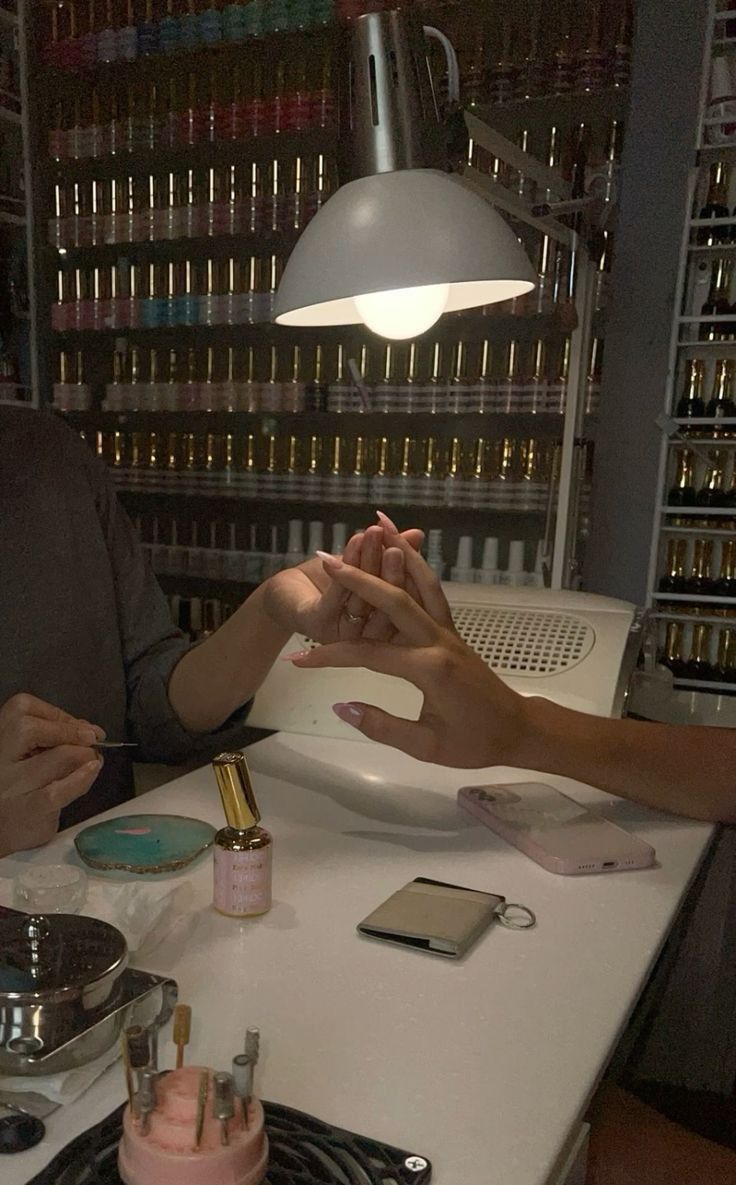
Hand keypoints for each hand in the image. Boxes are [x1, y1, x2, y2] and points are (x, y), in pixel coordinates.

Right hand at [0, 694, 104, 856]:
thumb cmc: (14, 787)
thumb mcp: (22, 755)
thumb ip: (49, 736)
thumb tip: (87, 728)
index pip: (21, 708)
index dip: (57, 714)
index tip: (77, 725)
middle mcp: (0, 759)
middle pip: (30, 727)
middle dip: (70, 730)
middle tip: (90, 740)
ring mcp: (13, 786)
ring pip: (58, 757)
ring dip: (85, 754)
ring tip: (93, 760)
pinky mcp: (29, 811)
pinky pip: (59, 790)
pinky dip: (82, 778)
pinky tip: (91, 772)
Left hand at [263, 515, 423, 644]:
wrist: (283, 594)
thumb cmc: (328, 582)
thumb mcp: (364, 563)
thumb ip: (391, 550)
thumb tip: (418, 533)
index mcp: (383, 627)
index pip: (405, 601)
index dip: (410, 571)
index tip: (412, 543)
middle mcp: (367, 638)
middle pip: (387, 606)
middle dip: (392, 571)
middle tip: (397, 545)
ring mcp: (343, 634)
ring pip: (363, 600)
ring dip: (369, 564)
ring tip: (375, 536)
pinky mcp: (318, 625)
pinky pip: (337, 597)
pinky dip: (347, 568)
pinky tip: (354, 543)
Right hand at [284, 561, 528, 767]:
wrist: (517, 731)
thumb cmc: (472, 743)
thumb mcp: (425, 746)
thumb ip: (382, 726)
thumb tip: (340, 706)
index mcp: (429, 669)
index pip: (368, 654)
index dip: (330, 656)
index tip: (299, 660)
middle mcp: (438, 641)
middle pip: (393, 600)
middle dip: (358, 580)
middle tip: (326, 562)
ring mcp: (448, 631)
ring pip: (421, 583)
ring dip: (398, 553)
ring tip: (377, 523)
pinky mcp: (452, 630)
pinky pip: (433, 591)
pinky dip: (418, 566)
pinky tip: (404, 548)